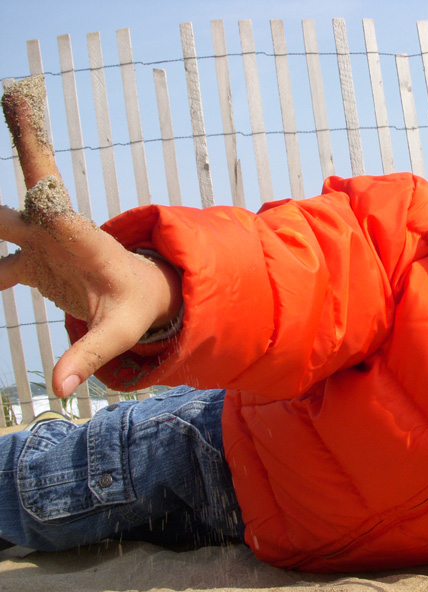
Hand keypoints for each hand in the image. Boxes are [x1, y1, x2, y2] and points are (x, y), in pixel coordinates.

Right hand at [1, 76, 180, 397]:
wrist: (144, 298)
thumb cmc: (137, 306)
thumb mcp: (120, 331)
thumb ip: (91, 355)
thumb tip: (61, 389)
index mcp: (77, 235)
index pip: (49, 187)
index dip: (32, 145)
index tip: (19, 98)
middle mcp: (54, 231)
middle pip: (24, 188)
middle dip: (20, 145)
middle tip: (10, 96)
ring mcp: (40, 244)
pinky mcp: (30, 263)